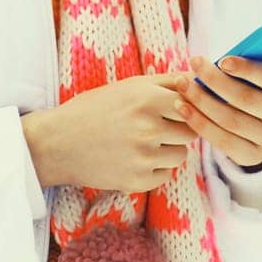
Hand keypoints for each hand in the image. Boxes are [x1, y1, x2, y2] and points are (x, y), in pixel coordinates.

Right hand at [22, 71, 197, 193]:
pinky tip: (134, 158)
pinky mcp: (138, 181)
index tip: (174, 109)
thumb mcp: (131, 86)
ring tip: (143, 142)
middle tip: (156, 126)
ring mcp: (144, 157)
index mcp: (148, 99)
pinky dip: (156, 167)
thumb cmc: (96, 108)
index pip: (193, 105)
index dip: (186, 108)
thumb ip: (169, 81)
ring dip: (169, 149)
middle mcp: (149, 128)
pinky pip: (166, 173)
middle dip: (179, 129)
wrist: (58, 143)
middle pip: (191, 131)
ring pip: (181, 154)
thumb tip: (203, 80)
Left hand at [175, 47, 261, 167]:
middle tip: (194, 64)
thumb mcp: (261, 65)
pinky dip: (198, 122)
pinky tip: (182, 107)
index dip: (248, 69)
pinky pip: (222, 140)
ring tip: (182, 84)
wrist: (253, 119)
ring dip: (202, 101)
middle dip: (216, 81)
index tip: (222, 60)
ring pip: (231, 120)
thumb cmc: (252, 81)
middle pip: (247, 99)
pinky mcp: (254, 155)